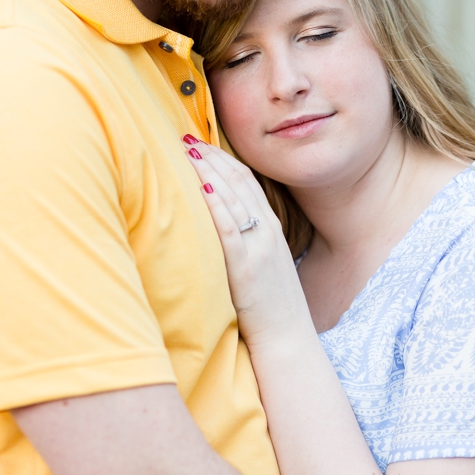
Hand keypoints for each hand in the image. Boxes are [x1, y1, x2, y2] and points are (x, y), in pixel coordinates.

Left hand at [182, 138, 314, 346]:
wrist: (287, 337)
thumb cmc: (271, 305)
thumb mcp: (265, 263)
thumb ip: (249, 240)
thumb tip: (226, 224)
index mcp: (271, 228)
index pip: (246, 181)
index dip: (223, 158)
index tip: (200, 144)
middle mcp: (267, 232)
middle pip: (237, 182)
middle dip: (211, 157)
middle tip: (186, 138)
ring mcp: (259, 248)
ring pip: (232, 200)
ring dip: (208, 173)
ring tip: (186, 153)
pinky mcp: (247, 268)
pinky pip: (230, 231)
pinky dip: (217, 208)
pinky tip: (202, 190)